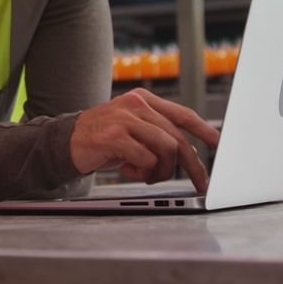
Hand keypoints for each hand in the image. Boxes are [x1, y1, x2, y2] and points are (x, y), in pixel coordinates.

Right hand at [69, 88, 219, 192]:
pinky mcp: (115, 137)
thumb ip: (155, 132)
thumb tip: (186, 152)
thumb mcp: (131, 127)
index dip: (203, 129)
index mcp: (143, 100)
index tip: (216, 143)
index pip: (182, 113)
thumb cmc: (103, 138)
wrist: (66, 141)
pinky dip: (142, 173)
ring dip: (161, 171)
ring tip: (146, 174)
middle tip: (199, 183)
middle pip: (177, 138)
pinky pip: (146, 160)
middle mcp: (136, 105)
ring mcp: (125, 119)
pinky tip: (128, 171)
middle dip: (191, 166)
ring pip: (166, 149)